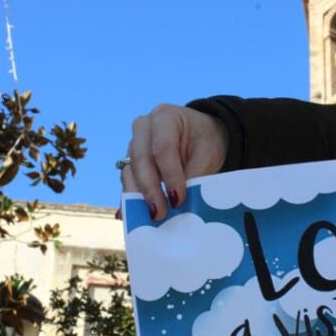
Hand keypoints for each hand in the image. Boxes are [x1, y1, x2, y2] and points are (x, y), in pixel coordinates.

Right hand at [121, 104, 227, 220]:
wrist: (199, 134)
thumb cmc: (204, 141)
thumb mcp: (208, 154)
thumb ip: (194, 176)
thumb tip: (181, 205)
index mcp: (165, 117)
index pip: (163, 148)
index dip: (169, 175)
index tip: (177, 200)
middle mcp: (143, 128)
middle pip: (141, 160)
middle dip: (150, 190)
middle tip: (159, 214)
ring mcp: (133, 144)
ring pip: (129, 172)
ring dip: (137, 197)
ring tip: (148, 218)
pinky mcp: (129, 162)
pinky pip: (128, 182)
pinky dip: (131, 200)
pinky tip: (131, 217)